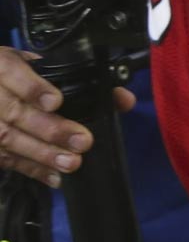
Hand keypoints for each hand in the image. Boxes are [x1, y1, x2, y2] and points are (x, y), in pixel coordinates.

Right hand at [0, 49, 135, 189]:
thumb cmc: (19, 77)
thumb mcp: (41, 66)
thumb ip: (80, 78)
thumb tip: (123, 99)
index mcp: (3, 65)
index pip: (12, 72)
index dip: (33, 89)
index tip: (56, 102)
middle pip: (15, 112)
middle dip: (50, 129)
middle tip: (82, 141)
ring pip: (7, 138)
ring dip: (42, 154)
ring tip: (71, 163)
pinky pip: (4, 158)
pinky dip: (31, 169)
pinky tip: (53, 176)